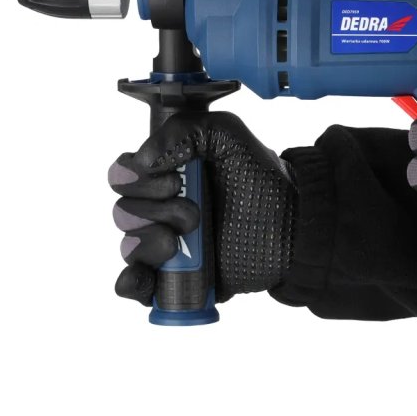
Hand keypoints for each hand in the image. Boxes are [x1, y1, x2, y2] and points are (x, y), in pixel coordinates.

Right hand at [108, 112, 296, 304]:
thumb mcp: (228, 136)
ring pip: (128, 248)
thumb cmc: (263, 180)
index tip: (172, 180)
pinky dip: (131, 284)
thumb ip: (186, 129)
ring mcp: (167, 247)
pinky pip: (136, 286)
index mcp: (166, 176)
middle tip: (194, 214)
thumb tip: (144, 159)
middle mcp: (161, 210)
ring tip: (179, 244)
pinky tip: (143, 279)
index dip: (135, 179)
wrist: (294, 227)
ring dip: (147, 244)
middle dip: (154, 212)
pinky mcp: (177, 279)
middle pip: (123, 212)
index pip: (122, 176)